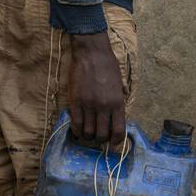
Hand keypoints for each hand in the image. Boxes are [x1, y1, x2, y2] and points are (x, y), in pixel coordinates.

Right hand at [68, 32, 125, 149]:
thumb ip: (118, 102)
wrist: (91, 53)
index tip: (112, 143)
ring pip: (88, 132)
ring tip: (87, 133)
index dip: (116, 141)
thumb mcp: (120, 85)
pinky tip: (77, 131)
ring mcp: (88, 105)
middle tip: (98, 137)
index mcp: (118, 103)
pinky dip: (76, 131)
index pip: (118, 131)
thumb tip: (116, 118)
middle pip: (102, 135)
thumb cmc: (108, 66)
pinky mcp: (75, 102)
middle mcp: (104, 107)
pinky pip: (75, 123)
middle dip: (100, 140)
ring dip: (88, 136)